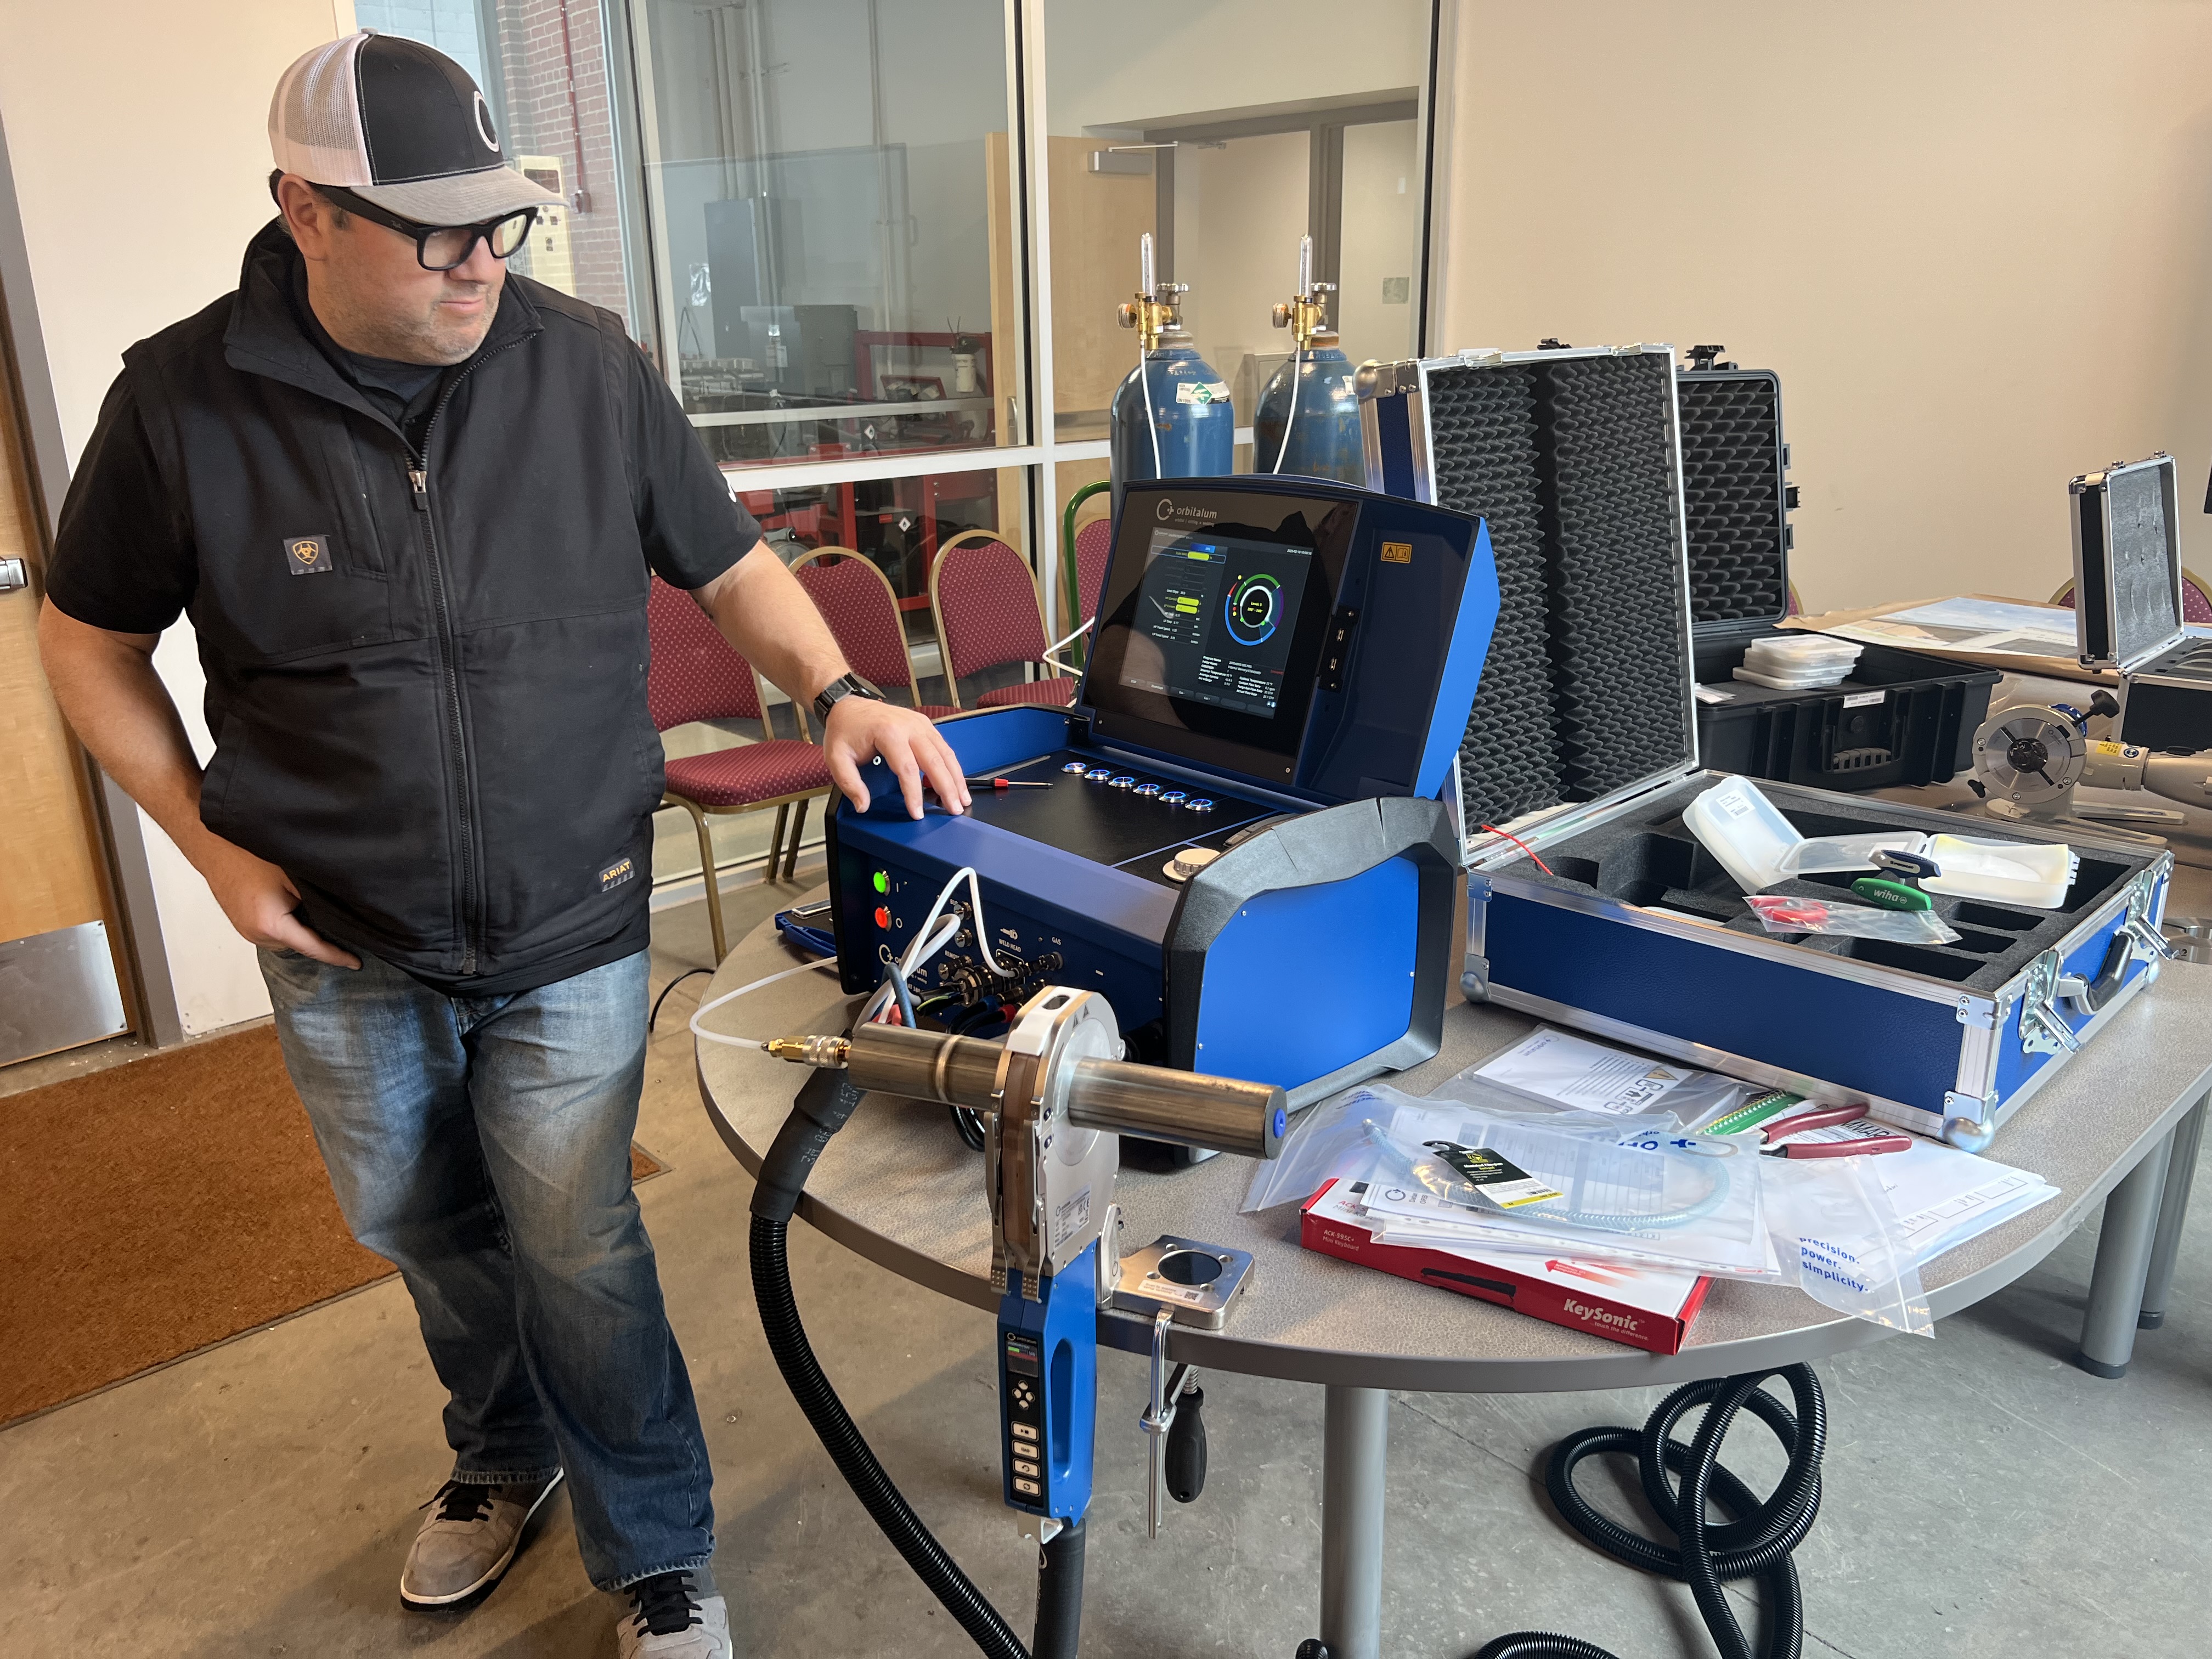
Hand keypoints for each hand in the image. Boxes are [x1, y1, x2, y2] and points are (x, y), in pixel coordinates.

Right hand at [192, 834, 359, 967]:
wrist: (215, 846)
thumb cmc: (251, 855)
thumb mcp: (295, 877)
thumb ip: (316, 901)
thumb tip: (340, 915)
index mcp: (272, 925)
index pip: (313, 947)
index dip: (337, 956)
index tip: (356, 963)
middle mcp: (257, 934)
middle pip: (300, 946)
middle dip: (322, 942)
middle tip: (349, 936)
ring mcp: (247, 931)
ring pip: (287, 940)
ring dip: (303, 933)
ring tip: (323, 919)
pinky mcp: (244, 925)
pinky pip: (274, 932)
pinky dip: (289, 927)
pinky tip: (298, 910)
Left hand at [822, 698, 969, 819]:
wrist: (848, 705)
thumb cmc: (845, 730)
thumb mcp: (836, 758)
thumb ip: (850, 783)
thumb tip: (863, 805)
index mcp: (888, 732)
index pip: (907, 768)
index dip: (914, 794)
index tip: (917, 813)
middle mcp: (909, 726)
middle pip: (934, 760)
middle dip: (946, 787)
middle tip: (954, 809)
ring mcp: (920, 724)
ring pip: (945, 753)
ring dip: (956, 777)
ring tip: (962, 799)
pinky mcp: (925, 725)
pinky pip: (943, 747)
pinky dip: (951, 766)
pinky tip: (956, 782)